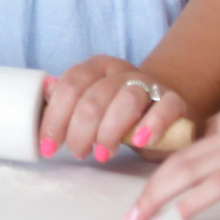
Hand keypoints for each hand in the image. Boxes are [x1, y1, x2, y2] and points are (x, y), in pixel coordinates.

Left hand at [40, 56, 193, 164]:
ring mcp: (150, 84)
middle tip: (78, 152)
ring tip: (102, 153)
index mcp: (97, 67)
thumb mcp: (91, 101)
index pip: (70, 85)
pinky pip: (165, 107)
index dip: (56, 116)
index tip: (48, 145)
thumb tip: (45, 92)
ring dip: (109, 131)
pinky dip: (152, 124)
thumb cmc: (118, 109)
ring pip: (126, 100)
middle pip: (95, 97)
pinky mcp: (174, 100)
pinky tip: (140, 141)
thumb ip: (70, 99)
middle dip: (80, 130)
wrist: (162, 104)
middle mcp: (122, 71)